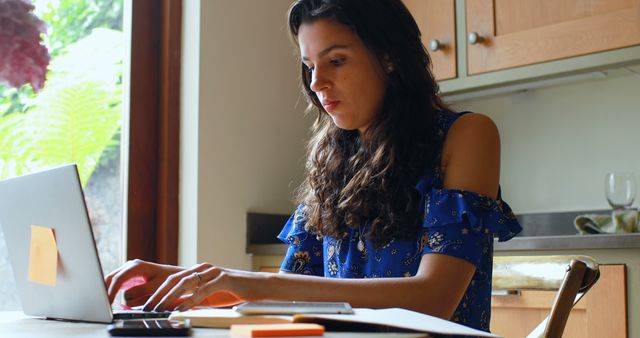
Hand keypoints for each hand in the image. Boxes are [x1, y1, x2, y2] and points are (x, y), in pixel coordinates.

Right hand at [105, 259, 184, 305]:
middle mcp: (129, 266)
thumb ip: (140, 291)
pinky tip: (115, 302)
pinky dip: (115, 294)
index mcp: (136, 266)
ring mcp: (127, 271)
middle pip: (110, 278)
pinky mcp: (127, 278)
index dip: (111, 291)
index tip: (107, 302)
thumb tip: (125, 296)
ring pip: (112, 282)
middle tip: (104, 307)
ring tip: (113, 305)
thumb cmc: (167, 280)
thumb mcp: (155, 286)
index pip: (119, 278)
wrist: (174, 276)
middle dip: (106, 291)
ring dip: (112, 293)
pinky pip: (117, 285)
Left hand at [144, 266, 265, 311]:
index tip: (146, 305)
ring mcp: (214, 272)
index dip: (158, 292)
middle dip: (159, 294)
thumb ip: (193, 299)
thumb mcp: (209, 297)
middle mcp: (204, 268)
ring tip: (160, 309)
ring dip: (170, 297)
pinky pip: (203, 290)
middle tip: (147, 308)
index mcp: (198, 271)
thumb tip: (173, 308)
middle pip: (175, 279)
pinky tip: (182, 308)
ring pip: (186, 283)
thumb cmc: (234, 292)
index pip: (172, 280)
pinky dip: (190, 300)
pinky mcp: (224, 279)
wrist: (258, 287)